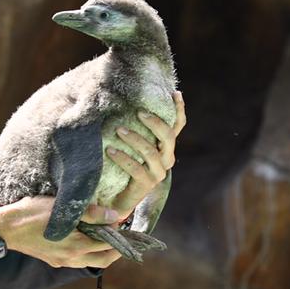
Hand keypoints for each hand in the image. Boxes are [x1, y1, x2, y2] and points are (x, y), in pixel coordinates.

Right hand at [0, 196, 122, 268]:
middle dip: (117, 250)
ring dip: (102, 252)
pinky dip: (88, 253)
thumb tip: (115, 217)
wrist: (5, 228)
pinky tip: (86, 240)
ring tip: (107, 237)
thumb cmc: (32, 213)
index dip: (120, 235)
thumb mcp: (64, 208)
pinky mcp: (53, 260)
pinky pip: (77, 261)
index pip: (108, 245)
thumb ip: (91, 213)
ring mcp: (61, 261)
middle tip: (124, 237)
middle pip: (103, 260)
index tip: (125, 224)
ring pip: (90, 262)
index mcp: (76, 246)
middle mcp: (71, 258)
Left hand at [104, 90, 186, 221]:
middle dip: (155, 122)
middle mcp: (167, 158)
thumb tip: (125, 100)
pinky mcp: (146, 185)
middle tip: (138, 112)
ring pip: (151, 152)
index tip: (175, 93)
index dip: (179, 109)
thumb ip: (135, 126)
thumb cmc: (123, 162)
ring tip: (118, 130)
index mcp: (166, 146)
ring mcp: (158, 173)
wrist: (117, 195)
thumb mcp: (131, 142)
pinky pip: (136, 169)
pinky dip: (123, 158)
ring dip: (134, 139)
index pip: (178, 125)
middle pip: (169, 137)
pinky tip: (110, 150)